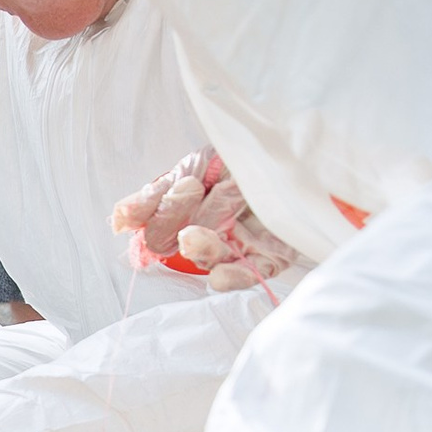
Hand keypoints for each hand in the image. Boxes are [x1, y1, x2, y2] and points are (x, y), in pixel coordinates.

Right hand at [114, 149, 299, 294]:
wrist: (312, 155)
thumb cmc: (255, 153)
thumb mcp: (205, 161)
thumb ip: (163, 190)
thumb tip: (119, 219)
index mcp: (193, 198)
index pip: (159, 210)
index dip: (146, 213)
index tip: (127, 219)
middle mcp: (213, 223)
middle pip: (183, 235)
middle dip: (174, 223)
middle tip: (182, 200)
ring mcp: (241, 242)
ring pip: (213, 257)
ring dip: (200, 249)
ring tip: (191, 238)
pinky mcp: (271, 256)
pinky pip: (249, 274)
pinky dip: (233, 279)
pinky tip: (220, 277)